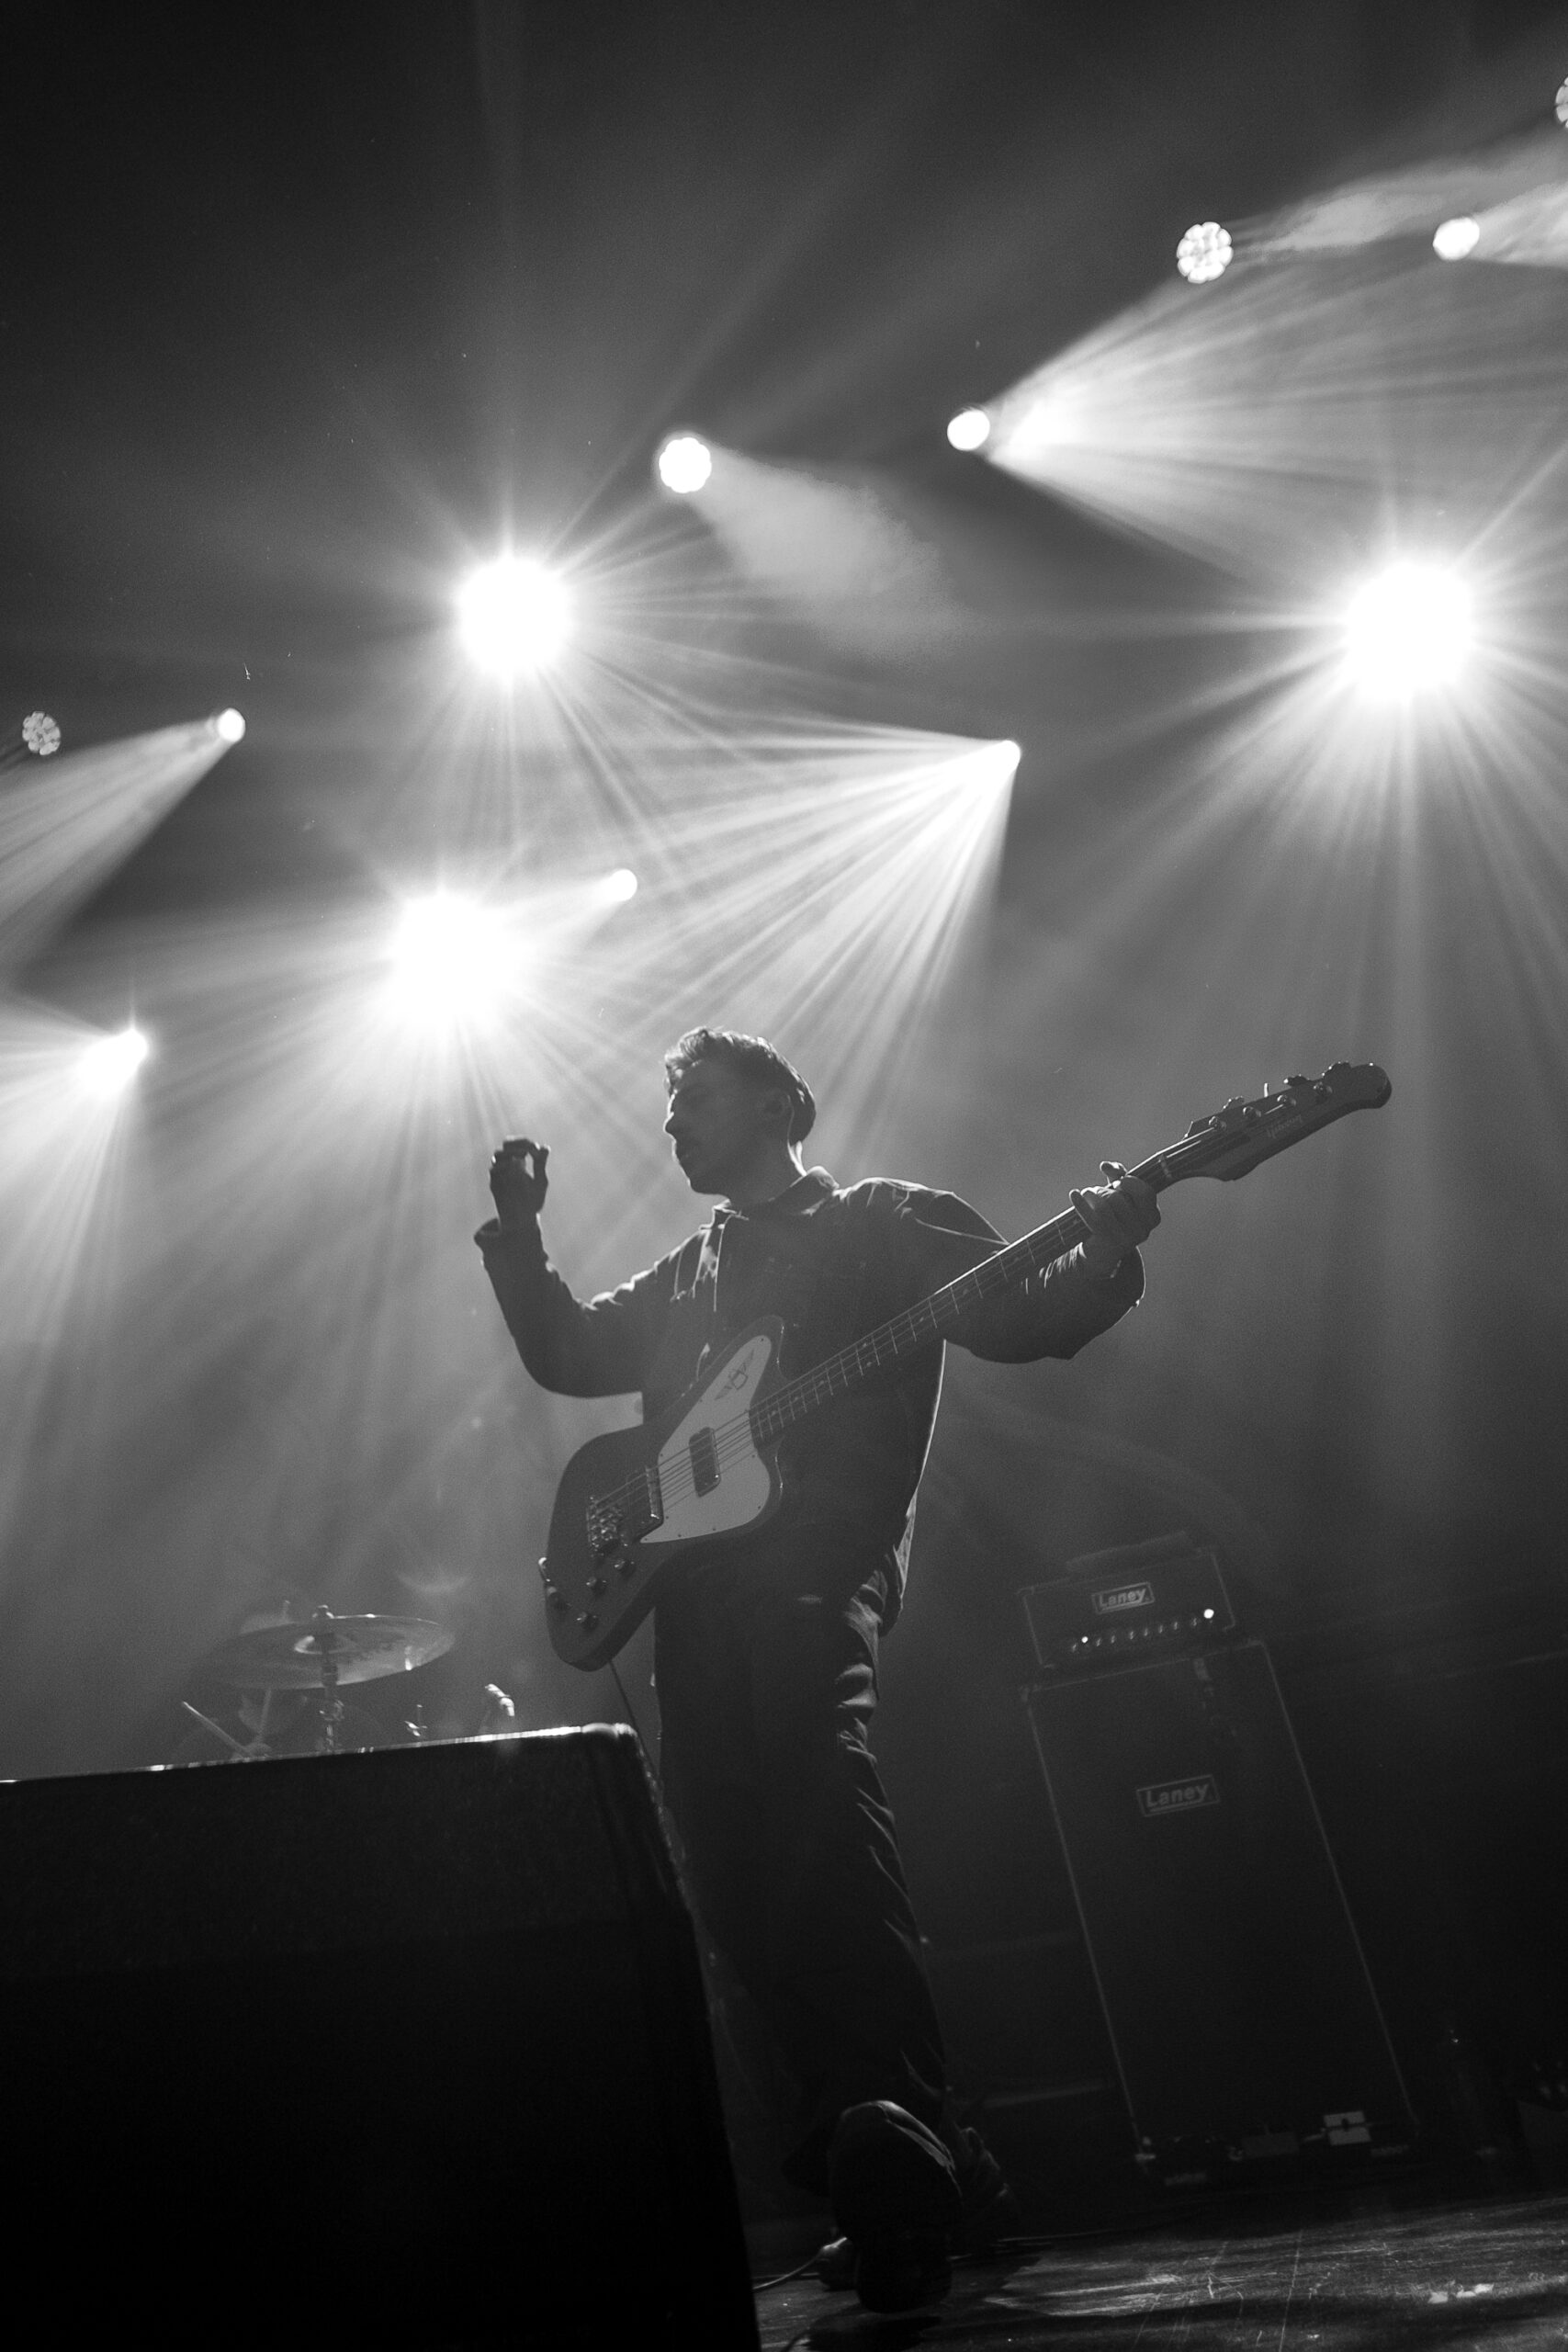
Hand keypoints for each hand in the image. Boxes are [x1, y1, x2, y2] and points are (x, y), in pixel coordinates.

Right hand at [489, 1137, 549, 1228]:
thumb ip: (540, 1165)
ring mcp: (500, 1176)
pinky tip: (516, 1166)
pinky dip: (504, 1166)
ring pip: (498, 1156)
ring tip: (524, 1156)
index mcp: (518, 1164)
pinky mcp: (495, 1186)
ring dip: (511, 1153)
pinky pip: (494, 1171)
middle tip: (528, 1149)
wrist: (523, 1222)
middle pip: (505, 1146)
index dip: (524, 1142)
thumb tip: (546, 1147)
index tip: (536, 1148)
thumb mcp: (540, 1182)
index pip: (516, 1145)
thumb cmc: (532, 1202)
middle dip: (516, 1143)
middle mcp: (506, 1167)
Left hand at [1069, 1161, 1159, 1277]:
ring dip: (1093, 1195)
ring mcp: (1126, 1239)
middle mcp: (1143, 1230)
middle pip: (1120, 1198)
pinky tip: (1074, 1194)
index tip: (1118, 1182)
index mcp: (1152, 1217)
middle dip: (1105, 1190)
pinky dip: (1081, 1204)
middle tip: (1098, 1192)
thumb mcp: (1121, 1195)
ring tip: (1088, 1194)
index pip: (1146, 1193)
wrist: (1101, 1250)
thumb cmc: (1114, 1216)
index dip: (1130, 1183)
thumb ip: (1119, 1176)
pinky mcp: (1107, 1243)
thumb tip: (1106, 1166)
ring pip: (1105, 1207)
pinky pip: (1093, 1219)